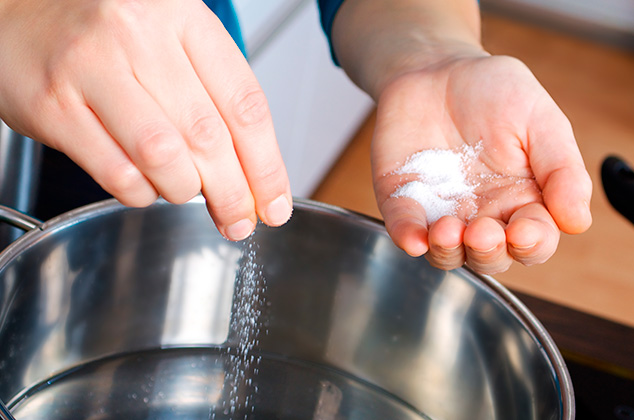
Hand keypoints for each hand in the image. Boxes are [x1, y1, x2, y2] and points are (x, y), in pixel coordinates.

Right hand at [0, 0, 291, 239]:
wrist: (21, 13)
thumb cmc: (107, 35)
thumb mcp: (171, 44)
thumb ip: (213, 98)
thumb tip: (253, 176)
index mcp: (182, 17)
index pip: (245, 105)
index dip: (267, 166)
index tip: (274, 203)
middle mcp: (139, 34)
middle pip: (208, 136)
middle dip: (233, 193)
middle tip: (240, 220)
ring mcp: (91, 67)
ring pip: (163, 156)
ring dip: (185, 191)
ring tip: (187, 194)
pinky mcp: (54, 105)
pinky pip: (115, 171)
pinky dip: (140, 193)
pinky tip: (146, 186)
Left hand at [372, 55, 591, 273]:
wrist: (436, 68)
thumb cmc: (493, 92)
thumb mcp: (540, 120)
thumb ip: (561, 169)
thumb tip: (577, 221)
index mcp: (521, 200)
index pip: (533, 241)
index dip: (531, 244)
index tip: (523, 230)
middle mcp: (481, 214)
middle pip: (488, 257)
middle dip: (487, 252)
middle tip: (482, 231)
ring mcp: (440, 210)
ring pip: (446, 253)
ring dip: (447, 252)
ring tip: (448, 231)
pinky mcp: (403, 200)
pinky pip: (403, 228)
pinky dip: (407, 237)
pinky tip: (413, 239)